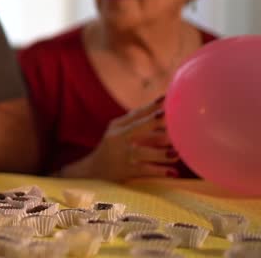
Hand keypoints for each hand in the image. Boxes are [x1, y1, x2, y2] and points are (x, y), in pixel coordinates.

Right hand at [64, 97, 179, 180]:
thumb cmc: (114, 148)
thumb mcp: (120, 132)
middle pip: (137, 128)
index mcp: (118, 126)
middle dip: (153, 122)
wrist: (94, 171)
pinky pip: (144, 170)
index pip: (137, 113)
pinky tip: (173, 172)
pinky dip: (159, 172)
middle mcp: (118, 137)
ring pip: (142, 152)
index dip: (152, 106)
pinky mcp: (125, 170)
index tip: (166, 99)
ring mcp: (121, 154)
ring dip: (160, 153)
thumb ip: (138, 122)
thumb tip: (166, 113)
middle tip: (172, 121)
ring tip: (176, 153)